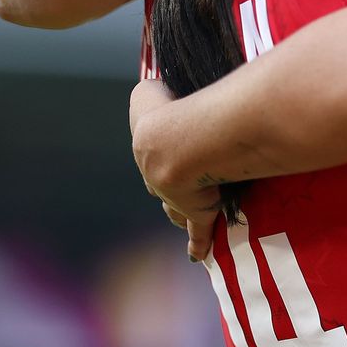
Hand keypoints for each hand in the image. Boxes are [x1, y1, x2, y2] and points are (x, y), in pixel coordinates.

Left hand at [130, 79, 223, 258]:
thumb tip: (154, 92)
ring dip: (180, 210)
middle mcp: (156, 175)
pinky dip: (198, 244)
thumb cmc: (166, 109)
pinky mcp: (198, 213)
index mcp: (147, 147)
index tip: (169, 150)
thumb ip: (150, 93)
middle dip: (168, 182)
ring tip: (186, 213)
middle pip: (160, 183)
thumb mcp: (147, 92)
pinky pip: (199, 233)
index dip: (160, 151)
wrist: (177, 145)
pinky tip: (198, 254)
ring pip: (175, 208)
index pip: (151, 153)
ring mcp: (177, 197)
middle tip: (182, 179)